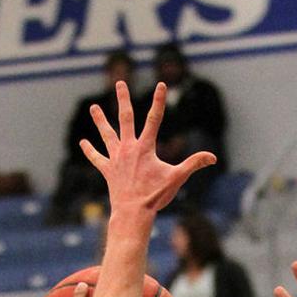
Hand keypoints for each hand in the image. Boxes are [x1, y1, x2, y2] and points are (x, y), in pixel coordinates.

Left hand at [82, 82, 214, 217]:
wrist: (133, 213)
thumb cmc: (155, 196)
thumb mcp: (177, 178)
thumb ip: (194, 164)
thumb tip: (213, 158)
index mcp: (145, 147)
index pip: (154, 118)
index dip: (159, 101)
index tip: (161, 85)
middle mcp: (128, 148)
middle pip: (125, 118)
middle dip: (123, 99)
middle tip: (120, 83)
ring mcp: (116, 158)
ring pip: (106, 135)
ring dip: (100, 120)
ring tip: (94, 108)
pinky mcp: (108, 170)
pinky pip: (97, 158)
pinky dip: (90, 151)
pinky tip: (83, 143)